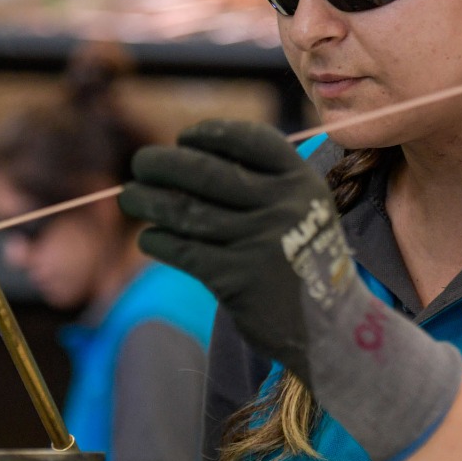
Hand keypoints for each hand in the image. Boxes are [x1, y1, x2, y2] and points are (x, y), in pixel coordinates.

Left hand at [119, 120, 461, 460]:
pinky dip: (158, 241)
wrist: (332, 326)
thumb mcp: (304, 208)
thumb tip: (186, 158)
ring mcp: (259, 241)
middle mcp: (282, 206)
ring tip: (130, 198)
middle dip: (164, 163)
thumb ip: (262, 182)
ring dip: (148, 201)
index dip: (210, 134)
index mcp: (301, 181)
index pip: (248, 139)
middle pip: (206, 172)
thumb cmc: (304, 260)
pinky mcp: (237, 278)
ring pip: (186, 211)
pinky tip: (149, 238)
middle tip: (141, 163)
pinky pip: (183, 250)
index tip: (184, 138)